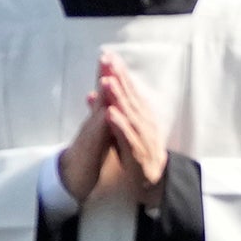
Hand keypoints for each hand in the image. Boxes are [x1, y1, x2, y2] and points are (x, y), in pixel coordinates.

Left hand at [92, 58, 168, 202]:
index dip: (120, 74)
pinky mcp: (138, 156)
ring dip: (118, 98)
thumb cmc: (135, 154)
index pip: (130, 91)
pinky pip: (128, 139)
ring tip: (107, 82)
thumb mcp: (122, 130)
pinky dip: (120, 125)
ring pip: (130, 115)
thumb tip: (91, 95)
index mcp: (141, 116)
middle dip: (119, 79)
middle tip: (108, 61)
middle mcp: (145, 124)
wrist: (149, 184)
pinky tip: (110, 114)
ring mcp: (143, 140)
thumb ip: (108, 111)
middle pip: (131, 98)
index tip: (109, 56)